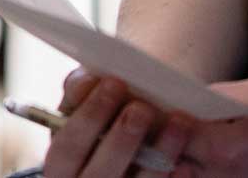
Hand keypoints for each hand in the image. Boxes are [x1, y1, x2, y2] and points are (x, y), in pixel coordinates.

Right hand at [43, 71, 195, 177]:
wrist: (129, 163)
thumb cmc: (103, 124)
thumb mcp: (83, 109)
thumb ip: (81, 93)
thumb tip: (88, 79)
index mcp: (61, 162)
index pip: (67, 143)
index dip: (88, 114)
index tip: (113, 82)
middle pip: (98, 170)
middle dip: (121, 137)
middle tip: (142, 108)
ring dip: (158, 154)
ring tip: (180, 122)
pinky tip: (186, 163)